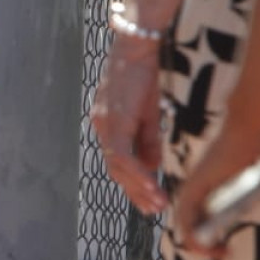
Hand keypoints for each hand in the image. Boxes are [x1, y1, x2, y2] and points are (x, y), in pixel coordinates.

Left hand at [90, 34, 166, 214]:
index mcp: (108, 126)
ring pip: (117, 165)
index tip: (150, 202)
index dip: (133, 184)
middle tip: (154, 211)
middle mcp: (101, 126)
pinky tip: (152, 184)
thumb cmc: (143, 77)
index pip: (117, 163)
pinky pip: (122, 153)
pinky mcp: (113, 120)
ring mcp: (104, 124)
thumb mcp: (149, 115)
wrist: (137, 49)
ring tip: (157, 203)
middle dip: (135, 192)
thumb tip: (152, 167)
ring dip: (138, 187)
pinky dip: (137, 171)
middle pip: (115, 169)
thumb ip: (148, 142)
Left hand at [173, 111, 259, 254]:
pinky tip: (205, 247)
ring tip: (218, 256)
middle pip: (194, 217)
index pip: (208, 209)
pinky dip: (189, 231)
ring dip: (196, 242)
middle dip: (203, 241)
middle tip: (222, 255)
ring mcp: (201, 178)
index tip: (227, 249)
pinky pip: (184, 211)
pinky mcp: (199, 178)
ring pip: (185, 218)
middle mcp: (210, 180)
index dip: (211, 230)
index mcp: (226, 178)